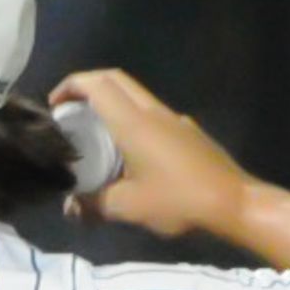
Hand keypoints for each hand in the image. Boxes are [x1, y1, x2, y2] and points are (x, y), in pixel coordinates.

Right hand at [48, 67, 248, 238]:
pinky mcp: (188, 133)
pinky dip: (133, 121)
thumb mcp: (129, 208)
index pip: (97, 84)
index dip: (71, 86)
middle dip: (88, 87)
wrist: (234, 201)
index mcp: (134, 122)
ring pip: (136, 96)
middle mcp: (153, 112)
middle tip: (71, 111)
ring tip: (96, 135)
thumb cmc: (178, 200)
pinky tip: (132, 155)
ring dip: (112, 104)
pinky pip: (153, 116)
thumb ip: (94, 205)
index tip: (55, 105)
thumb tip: (70, 209)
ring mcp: (174, 120)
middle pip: (116, 80)